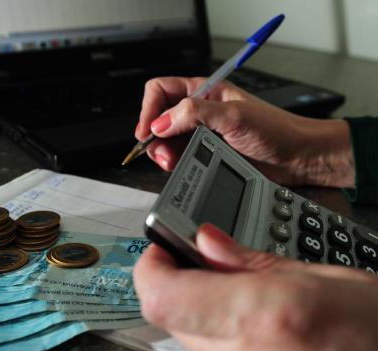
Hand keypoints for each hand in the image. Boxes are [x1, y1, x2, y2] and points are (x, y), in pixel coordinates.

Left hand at [134, 223, 377, 350]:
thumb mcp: (325, 277)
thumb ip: (251, 262)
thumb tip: (205, 242)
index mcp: (269, 317)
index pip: (165, 299)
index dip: (152, 270)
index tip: (162, 250)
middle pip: (174, 318)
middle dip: (182, 286)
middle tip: (203, 262)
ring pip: (196, 340)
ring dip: (208, 314)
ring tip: (249, 298)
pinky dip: (229, 339)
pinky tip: (261, 330)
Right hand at [136, 77, 353, 187]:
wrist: (295, 157)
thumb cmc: (274, 130)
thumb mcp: (234, 115)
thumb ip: (195, 114)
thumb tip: (161, 122)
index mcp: (205, 91)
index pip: (162, 91)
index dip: (149, 109)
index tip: (147, 131)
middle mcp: (200, 111)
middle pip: (160, 117)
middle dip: (155, 136)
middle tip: (161, 151)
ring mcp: (202, 134)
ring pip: (168, 140)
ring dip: (164, 152)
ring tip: (172, 161)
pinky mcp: (207, 153)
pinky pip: (180, 156)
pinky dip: (175, 162)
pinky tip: (182, 166)